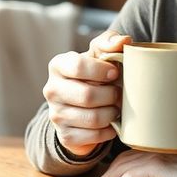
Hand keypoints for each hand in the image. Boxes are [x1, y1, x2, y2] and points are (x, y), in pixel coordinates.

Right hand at [43, 30, 130, 155]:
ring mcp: (56, 115)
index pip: (78, 66)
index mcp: (58, 65)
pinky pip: (94, 136)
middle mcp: (51, 90)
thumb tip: (124, 40)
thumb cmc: (95, 73)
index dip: (102, 70)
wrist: (83, 105)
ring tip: (116, 106)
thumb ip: (110, 42)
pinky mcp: (65, 135)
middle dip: (111, 95)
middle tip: (119, 93)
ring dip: (112, 113)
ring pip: (93, 118)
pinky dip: (109, 130)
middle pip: (87, 95)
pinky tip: (112, 122)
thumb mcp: (99, 54)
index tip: (115, 72)